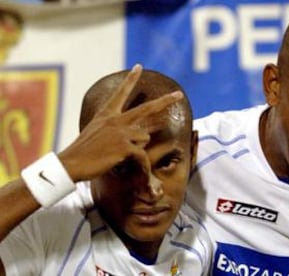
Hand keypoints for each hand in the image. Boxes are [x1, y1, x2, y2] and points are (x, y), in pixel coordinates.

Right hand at [58, 65, 182, 181]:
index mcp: (106, 114)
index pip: (121, 93)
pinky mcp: (124, 146)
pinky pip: (142, 155)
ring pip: (145, 137)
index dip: (131, 80)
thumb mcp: (96, 133)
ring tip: (121, 156)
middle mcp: (115, 119)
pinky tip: (138, 171)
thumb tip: (143, 134)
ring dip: (138, 148)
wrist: (70, 164)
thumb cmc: (83, 152)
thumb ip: (116, 129)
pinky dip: (142, 165)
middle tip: (178, 94)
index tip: (139, 67)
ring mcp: (120, 131)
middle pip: (146, 108)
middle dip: (165, 101)